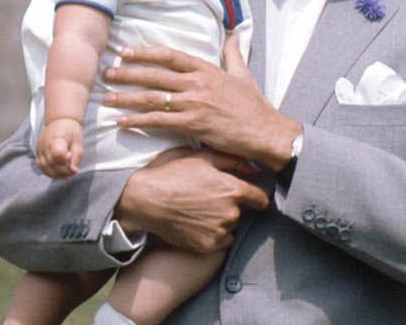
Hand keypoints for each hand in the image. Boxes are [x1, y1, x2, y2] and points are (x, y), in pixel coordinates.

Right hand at [36, 118, 83, 177]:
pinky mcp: (37, 151)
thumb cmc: (71, 131)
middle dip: (63, 171)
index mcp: (56, 138)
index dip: (65, 160)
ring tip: (66, 175)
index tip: (70, 156)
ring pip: (44, 167)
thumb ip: (76, 157)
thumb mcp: (78, 142)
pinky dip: (49, 172)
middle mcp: (45, 143)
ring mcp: (39, 147)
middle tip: (72, 170)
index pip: (57, 154)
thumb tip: (73, 171)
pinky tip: (58, 173)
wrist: (59, 120)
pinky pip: (41, 165)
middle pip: (51, 163)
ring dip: (55, 174)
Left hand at [103, 35, 299, 167]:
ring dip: (127, 98)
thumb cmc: (254, 106)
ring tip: (106, 98)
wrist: (267, 132)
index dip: (146, 52)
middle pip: (155, 75)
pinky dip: (139, 121)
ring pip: (153, 98)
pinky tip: (122, 122)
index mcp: (207, 70)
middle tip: (106, 73)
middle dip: (128, 74)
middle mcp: (197, 84)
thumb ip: (233, 54)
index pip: (170, 55)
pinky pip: (159, 122)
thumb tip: (233, 34)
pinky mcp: (193, 125)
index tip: (125, 51)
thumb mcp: (243, 75)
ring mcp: (194, 104)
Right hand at [115, 147, 267, 252]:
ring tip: (198, 210)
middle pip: (242, 212)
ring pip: (230, 226)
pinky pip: (221, 241)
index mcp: (233, 190)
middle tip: (208, 199)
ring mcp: (219, 232)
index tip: (248, 196)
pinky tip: (195, 223)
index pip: (260, 198)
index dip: (255, 195)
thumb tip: (254, 170)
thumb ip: (232, 161)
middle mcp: (231, 213)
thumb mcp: (200, 157)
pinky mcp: (208, 246)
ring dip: (222, 220)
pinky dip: (213, 234)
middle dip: (231, 205)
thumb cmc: (171, 174)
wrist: (145, 200)